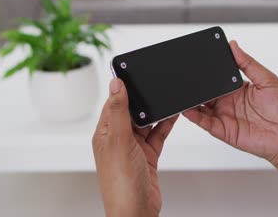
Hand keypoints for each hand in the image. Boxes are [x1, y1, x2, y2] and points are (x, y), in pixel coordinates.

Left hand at [93, 78, 177, 216]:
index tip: (133, 74)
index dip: (123, 89)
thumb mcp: (120, 141)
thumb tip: (116, 85)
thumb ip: (119, 112)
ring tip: (167, 98)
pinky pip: (157, 135)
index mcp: (105, 134)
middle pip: (131, 112)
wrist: (137, 211)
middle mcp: (118, 139)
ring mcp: (134, 148)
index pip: (113, 104)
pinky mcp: (148, 156)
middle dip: (143, 100)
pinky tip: (172, 116)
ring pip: (146, 123)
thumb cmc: (121, 185)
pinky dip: (165, 125)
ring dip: (156, 112)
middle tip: (155, 85)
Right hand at [183, 41, 277, 166]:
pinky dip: (195, 117)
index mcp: (238, 88)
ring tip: (182, 93)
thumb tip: (234, 45)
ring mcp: (225, 117)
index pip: (217, 78)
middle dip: (196, 86)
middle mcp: (229, 102)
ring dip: (191, 101)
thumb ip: (248, 63)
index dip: (207, 72)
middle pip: (206, 93)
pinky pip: (206, 123)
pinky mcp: (224, 131)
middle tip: (186, 78)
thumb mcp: (268, 79)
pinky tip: (188, 110)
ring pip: (202, 107)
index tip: (197, 62)